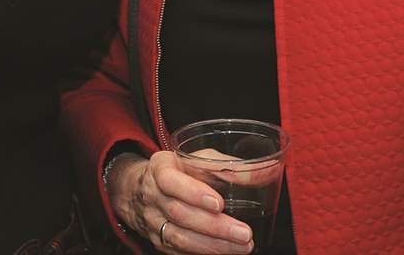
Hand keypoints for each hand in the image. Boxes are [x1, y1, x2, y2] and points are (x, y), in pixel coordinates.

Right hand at [107, 151, 254, 252]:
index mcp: (160, 168)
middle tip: (244, 232)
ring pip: (181, 239)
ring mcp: (153, 223)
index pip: (171, 181)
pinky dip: (204, 254)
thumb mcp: (195, 158)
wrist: (141, 190)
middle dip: (215, 227)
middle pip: (180, 214)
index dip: (194, 193)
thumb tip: (262, 173)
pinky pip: (180, 253)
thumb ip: (224, 165)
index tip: (219, 203)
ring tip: (243, 246)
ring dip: (214, 246)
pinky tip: (226, 253)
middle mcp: (153, 196)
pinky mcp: (159, 243)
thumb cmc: (177, 170)